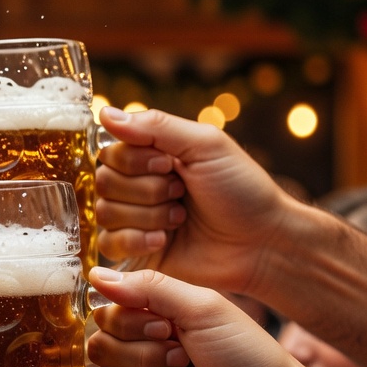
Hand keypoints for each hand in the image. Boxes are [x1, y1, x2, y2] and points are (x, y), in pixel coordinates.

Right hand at [86, 266, 309, 366]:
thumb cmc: (249, 358)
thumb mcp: (204, 309)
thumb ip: (150, 287)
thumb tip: (96, 274)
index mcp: (156, 320)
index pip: (106, 314)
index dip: (129, 323)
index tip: (168, 328)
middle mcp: (143, 352)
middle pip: (99, 348)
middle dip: (144, 356)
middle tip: (184, 361)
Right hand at [95, 107, 294, 294]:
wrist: (262, 243)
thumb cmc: (242, 190)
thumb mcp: (205, 145)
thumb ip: (155, 127)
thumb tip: (105, 114)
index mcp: (152, 156)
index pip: (111, 151)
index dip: (134, 160)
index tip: (169, 165)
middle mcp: (138, 186)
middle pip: (104, 182)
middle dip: (146, 189)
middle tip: (181, 193)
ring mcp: (135, 220)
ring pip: (106, 212)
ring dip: (148, 215)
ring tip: (180, 218)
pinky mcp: (135, 253)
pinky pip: (108, 244)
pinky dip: (137, 240)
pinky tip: (165, 240)